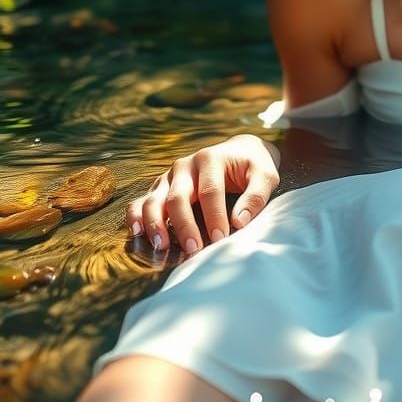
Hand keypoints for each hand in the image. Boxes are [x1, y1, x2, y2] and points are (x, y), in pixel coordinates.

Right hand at [126, 134, 280, 254]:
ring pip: (154, 200)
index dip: (214, 217)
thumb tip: (239, 222)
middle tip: (194, 250)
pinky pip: (141, 201)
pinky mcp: (161, 186)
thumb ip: (256, 196)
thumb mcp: (265, 175)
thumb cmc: (253, 166)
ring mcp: (170, 176)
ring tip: (162, 246)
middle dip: (185, 226)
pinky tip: (137, 233)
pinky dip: (135, 216)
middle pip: (178, 197)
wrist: (239, 151)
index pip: (210, 191)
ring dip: (155, 224)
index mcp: (210, 159)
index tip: (221, 239)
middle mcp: (185, 165)